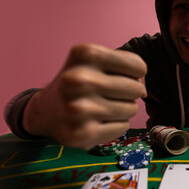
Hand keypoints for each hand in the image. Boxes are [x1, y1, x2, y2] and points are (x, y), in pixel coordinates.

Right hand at [22, 44, 146, 149]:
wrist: (45, 111)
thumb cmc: (79, 82)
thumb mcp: (96, 61)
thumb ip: (127, 66)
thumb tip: (143, 89)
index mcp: (85, 54)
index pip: (139, 66)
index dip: (135, 74)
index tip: (120, 76)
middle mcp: (80, 79)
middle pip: (137, 89)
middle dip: (129, 93)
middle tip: (108, 94)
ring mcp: (80, 109)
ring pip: (132, 109)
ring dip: (123, 109)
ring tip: (101, 107)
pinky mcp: (82, 134)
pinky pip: (123, 127)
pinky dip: (115, 125)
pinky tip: (97, 121)